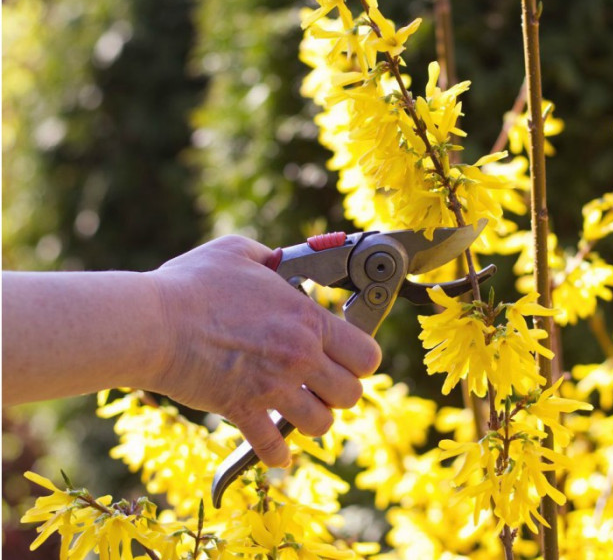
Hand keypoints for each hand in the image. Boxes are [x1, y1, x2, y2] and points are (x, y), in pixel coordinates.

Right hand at [147, 236, 381, 467]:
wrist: (151, 322)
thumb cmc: (191, 285)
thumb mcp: (236, 252)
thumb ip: (267, 257)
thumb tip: (276, 259)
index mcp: (306, 319)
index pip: (366, 354)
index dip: (361, 360)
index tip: (346, 358)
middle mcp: (300, 356)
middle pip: (351, 394)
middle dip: (340, 392)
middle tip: (322, 385)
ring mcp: (273, 386)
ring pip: (322, 424)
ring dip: (313, 420)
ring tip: (299, 410)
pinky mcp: (242, 410)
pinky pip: (273, 447)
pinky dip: (277, 454)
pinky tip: (277, 452)